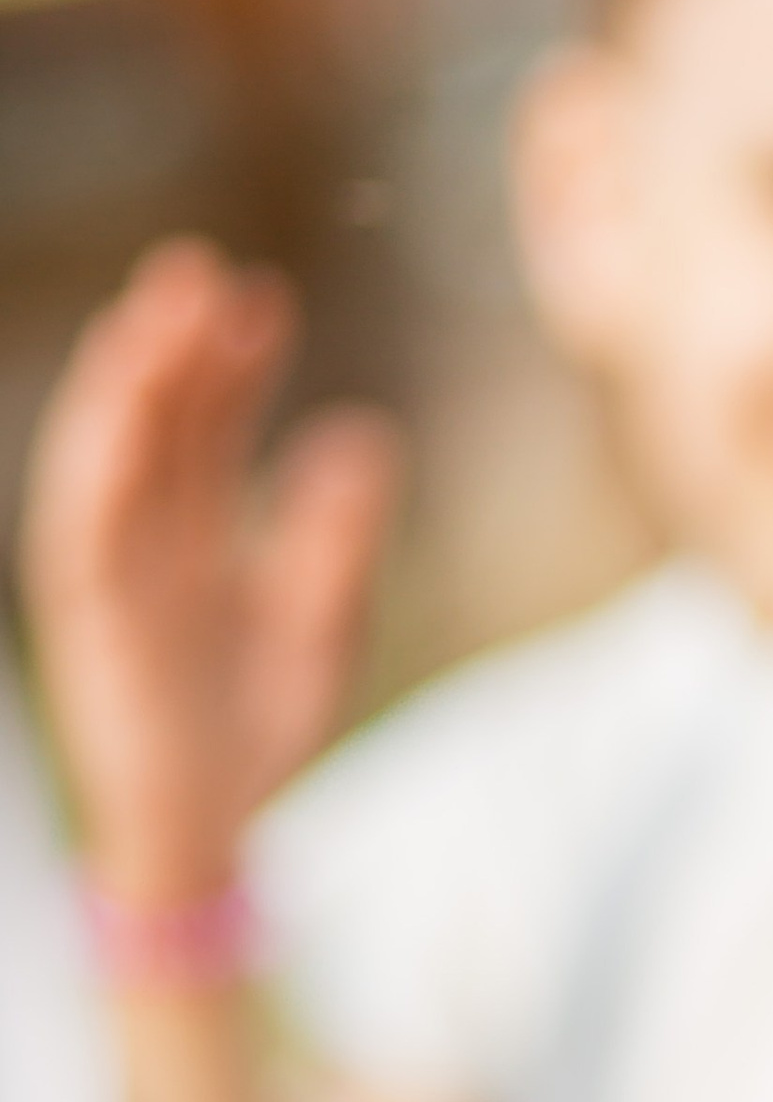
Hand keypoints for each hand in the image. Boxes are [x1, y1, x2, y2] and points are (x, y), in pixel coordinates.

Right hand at [21, 238, 400, 904]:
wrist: (216, 829)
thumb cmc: (257, 732)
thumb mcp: (320, 618)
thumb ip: (336, 533)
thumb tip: (362, 431)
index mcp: (191, 537)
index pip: (205, 428)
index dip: (229, 363)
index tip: (264, 298)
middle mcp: (141, 544)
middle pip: (153, 425)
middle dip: (171, 348)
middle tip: (204, 271)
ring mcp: (107, 577)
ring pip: (107, 459)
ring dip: (125, 386)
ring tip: (158, 316)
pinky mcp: (87, 619)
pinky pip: (81, 531)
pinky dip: (96, 469)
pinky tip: (119, 414)